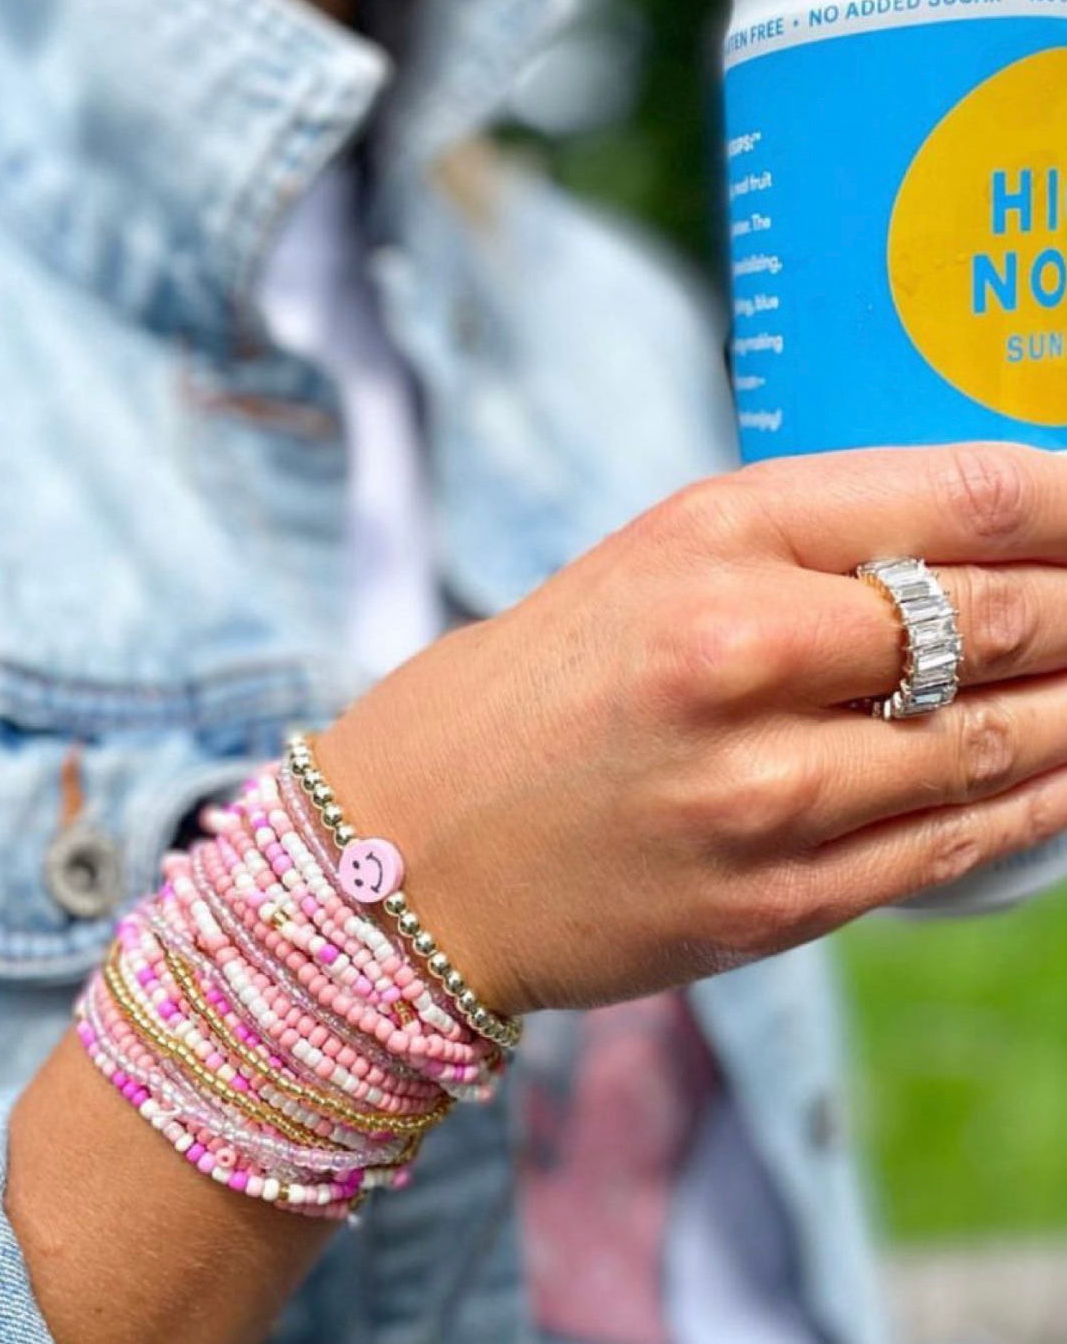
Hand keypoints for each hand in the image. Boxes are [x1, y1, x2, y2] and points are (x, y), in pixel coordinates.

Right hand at [321, 443, 1066, 1013]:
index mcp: (706, 542)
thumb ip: (793, 551)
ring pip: (993, 744)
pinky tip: (1063, 781)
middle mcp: (745, 657)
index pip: (950, 501)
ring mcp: (767, 794)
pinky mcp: (773, 902)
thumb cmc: (517, 693)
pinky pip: (948, 848)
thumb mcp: (639, 567)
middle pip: (991, 622)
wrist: (404, 856)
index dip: (1062, 502)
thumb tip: (959, 550)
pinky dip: (1029, 807)